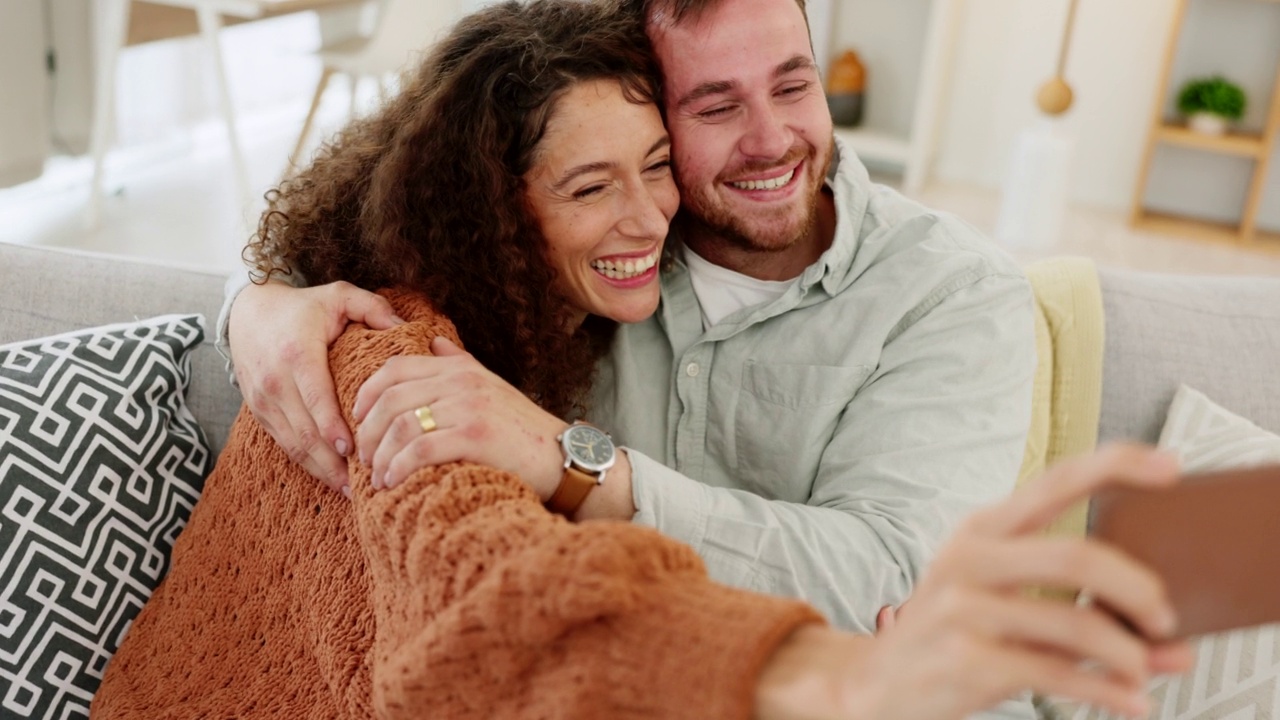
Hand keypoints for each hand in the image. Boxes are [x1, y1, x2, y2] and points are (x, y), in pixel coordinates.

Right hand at [229, 279, 401, 493]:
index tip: (354, 450)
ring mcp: (264, 402)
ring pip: (293, 446)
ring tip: (352, 492)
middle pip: (305, 432)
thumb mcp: (339, 295)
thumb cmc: (303, 307)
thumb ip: (373, 307)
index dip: (332, 427)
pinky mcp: (260, 414)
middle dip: (334, 463)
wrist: (248, 314)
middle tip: (364, 484)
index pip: (315, 398)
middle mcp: (275, 382)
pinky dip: (308, 464)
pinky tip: (333, 478)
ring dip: (322, 471)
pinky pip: (285, 445)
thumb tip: (406, 328)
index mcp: (297, 354)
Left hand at [352, 337, 567, 496]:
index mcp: (460, 367)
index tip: (357, 419)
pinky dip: (398, 467)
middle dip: (367, 430)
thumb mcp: (490, 385)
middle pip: (391, 398)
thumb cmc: (522, 429)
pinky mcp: (475, 436)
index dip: (366, 393)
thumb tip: (432, 342)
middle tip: (362, 456)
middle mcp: (461, 381)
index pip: (395, 368)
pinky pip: (420, 449)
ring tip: (376, 476)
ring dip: (380, 455)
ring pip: (401, 425)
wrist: (562, 456)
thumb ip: (458, 362)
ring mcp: (468, 407)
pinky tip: (392, 482)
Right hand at [755, 445, 1194, 719]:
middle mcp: (969, 558)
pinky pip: (1056, 674)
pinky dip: (1105, 693)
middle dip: (1139, 590)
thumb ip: (1085, 618)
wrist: (875, 685)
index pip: (1056, 481)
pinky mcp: (965, 658)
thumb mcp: (1009, 611)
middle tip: (1164, 619)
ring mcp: (962, 608)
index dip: (1116, 465)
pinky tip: (1128, 702)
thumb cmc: (952, 637)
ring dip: (1128, 655)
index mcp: (982, 530)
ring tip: (1143, 673)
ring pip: (1074, 622)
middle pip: (1076, 556)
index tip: (1171, 466)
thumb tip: (1175, 648)